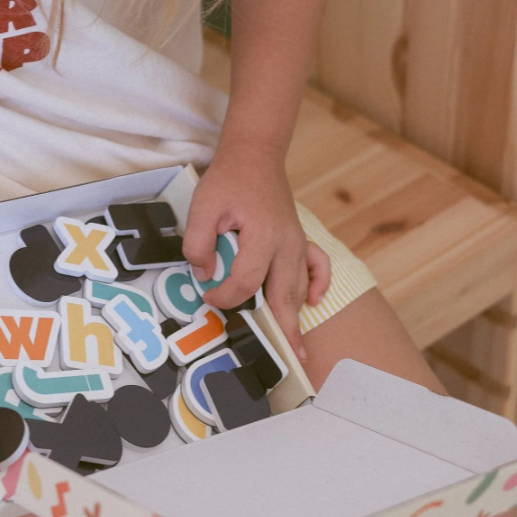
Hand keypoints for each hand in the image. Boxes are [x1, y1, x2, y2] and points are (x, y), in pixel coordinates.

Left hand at [182, 147, 330, 361]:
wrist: (255, 155)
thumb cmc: (229, 179)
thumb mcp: (203, 205)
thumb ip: (198, 243)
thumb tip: (203, 274)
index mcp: (262, 237)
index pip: (245, 282)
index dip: (225, 296)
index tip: (207, 296)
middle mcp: (286, 245)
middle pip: (284, 296)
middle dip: (284, 330)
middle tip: (289, 360)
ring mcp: (297, 243)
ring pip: (298, 287)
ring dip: (297, 317)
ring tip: (299, 349)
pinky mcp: (299, 239)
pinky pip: (318, 266)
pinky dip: (318, 284)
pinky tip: (313, 302)